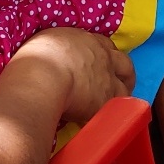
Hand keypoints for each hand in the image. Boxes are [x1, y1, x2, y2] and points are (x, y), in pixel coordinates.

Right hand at [11, 29, 134, 125]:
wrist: (44, 76)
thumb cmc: (37, 57)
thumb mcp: (47, 42)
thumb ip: (58, 49)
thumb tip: (54, 57)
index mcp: (88, 40)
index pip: (105, 45)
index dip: (106, 55)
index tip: (101, 63)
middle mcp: (103, 58)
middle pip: (125, 64)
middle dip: (125, 74)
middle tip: (119, 83)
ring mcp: (107, 81)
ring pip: (125, 89)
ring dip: (122, 96)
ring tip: (114, 107)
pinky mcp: (105, 103)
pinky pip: (116, 111)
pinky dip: (110, 115)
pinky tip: (102, 122)